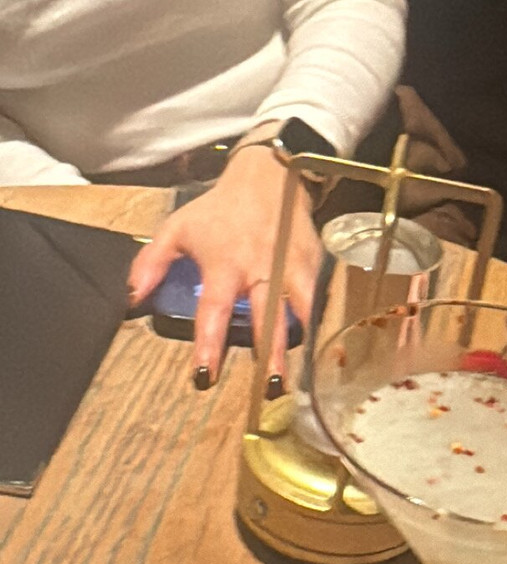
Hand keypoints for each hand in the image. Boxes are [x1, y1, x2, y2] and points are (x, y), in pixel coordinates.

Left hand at [128, 129, 321, 394]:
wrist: (269, 176)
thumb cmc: (220, 207)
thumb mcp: (177, 228)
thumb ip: (152, 263)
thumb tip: (133, 298)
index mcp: (225, 264)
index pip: (215, 310)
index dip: (210, 344)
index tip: (204, 375)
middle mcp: (261, 268)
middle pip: (267, 317)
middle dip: (270, 354)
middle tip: (269, 388)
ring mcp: (291, 266)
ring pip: (299, 311)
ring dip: (298, 345)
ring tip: (299, 377)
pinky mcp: (312, 263)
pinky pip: (316, 298)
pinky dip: (316, 323)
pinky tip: (316, 348)